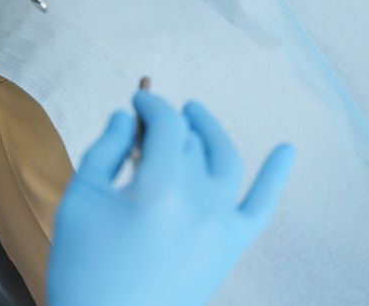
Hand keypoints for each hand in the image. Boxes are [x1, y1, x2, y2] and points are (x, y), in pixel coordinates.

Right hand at [46, 91, 294, 305]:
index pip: (165, 125)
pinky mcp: (229, 250)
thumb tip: (124, 117)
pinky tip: (288, 149)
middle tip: (146, 122)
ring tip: (194, 115)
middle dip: (168, 124)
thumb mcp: (80, 200)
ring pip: (225, 161)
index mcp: (160, 187)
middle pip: (190, 142)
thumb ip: (103, 150)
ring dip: (210, 132)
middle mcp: (199, 202)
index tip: (134, 100)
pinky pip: (261, 207)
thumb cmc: (84, 267)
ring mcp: (220, 227)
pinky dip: (276, 176)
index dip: (150, 105)